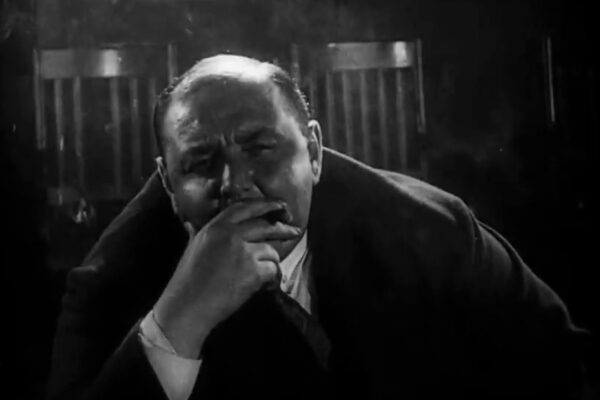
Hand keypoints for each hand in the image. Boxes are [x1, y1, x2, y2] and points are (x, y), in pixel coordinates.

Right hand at [153, 200, 301, 357]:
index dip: (266, 204)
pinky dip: (270, 277)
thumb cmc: (187, 280)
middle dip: (283, 229)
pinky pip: (272, 269)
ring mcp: (244, 252)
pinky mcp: (253, 271)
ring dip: (270, 262)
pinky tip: (262, 284)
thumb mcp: (193, 247)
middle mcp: (231, 235)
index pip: (246, 207)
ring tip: (261, 273)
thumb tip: (192, 223)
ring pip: (271, 250)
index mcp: (216, 227)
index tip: (279, 205)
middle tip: (295, 230)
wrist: (188, 306)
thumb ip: (199, 233)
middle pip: (265, 226)